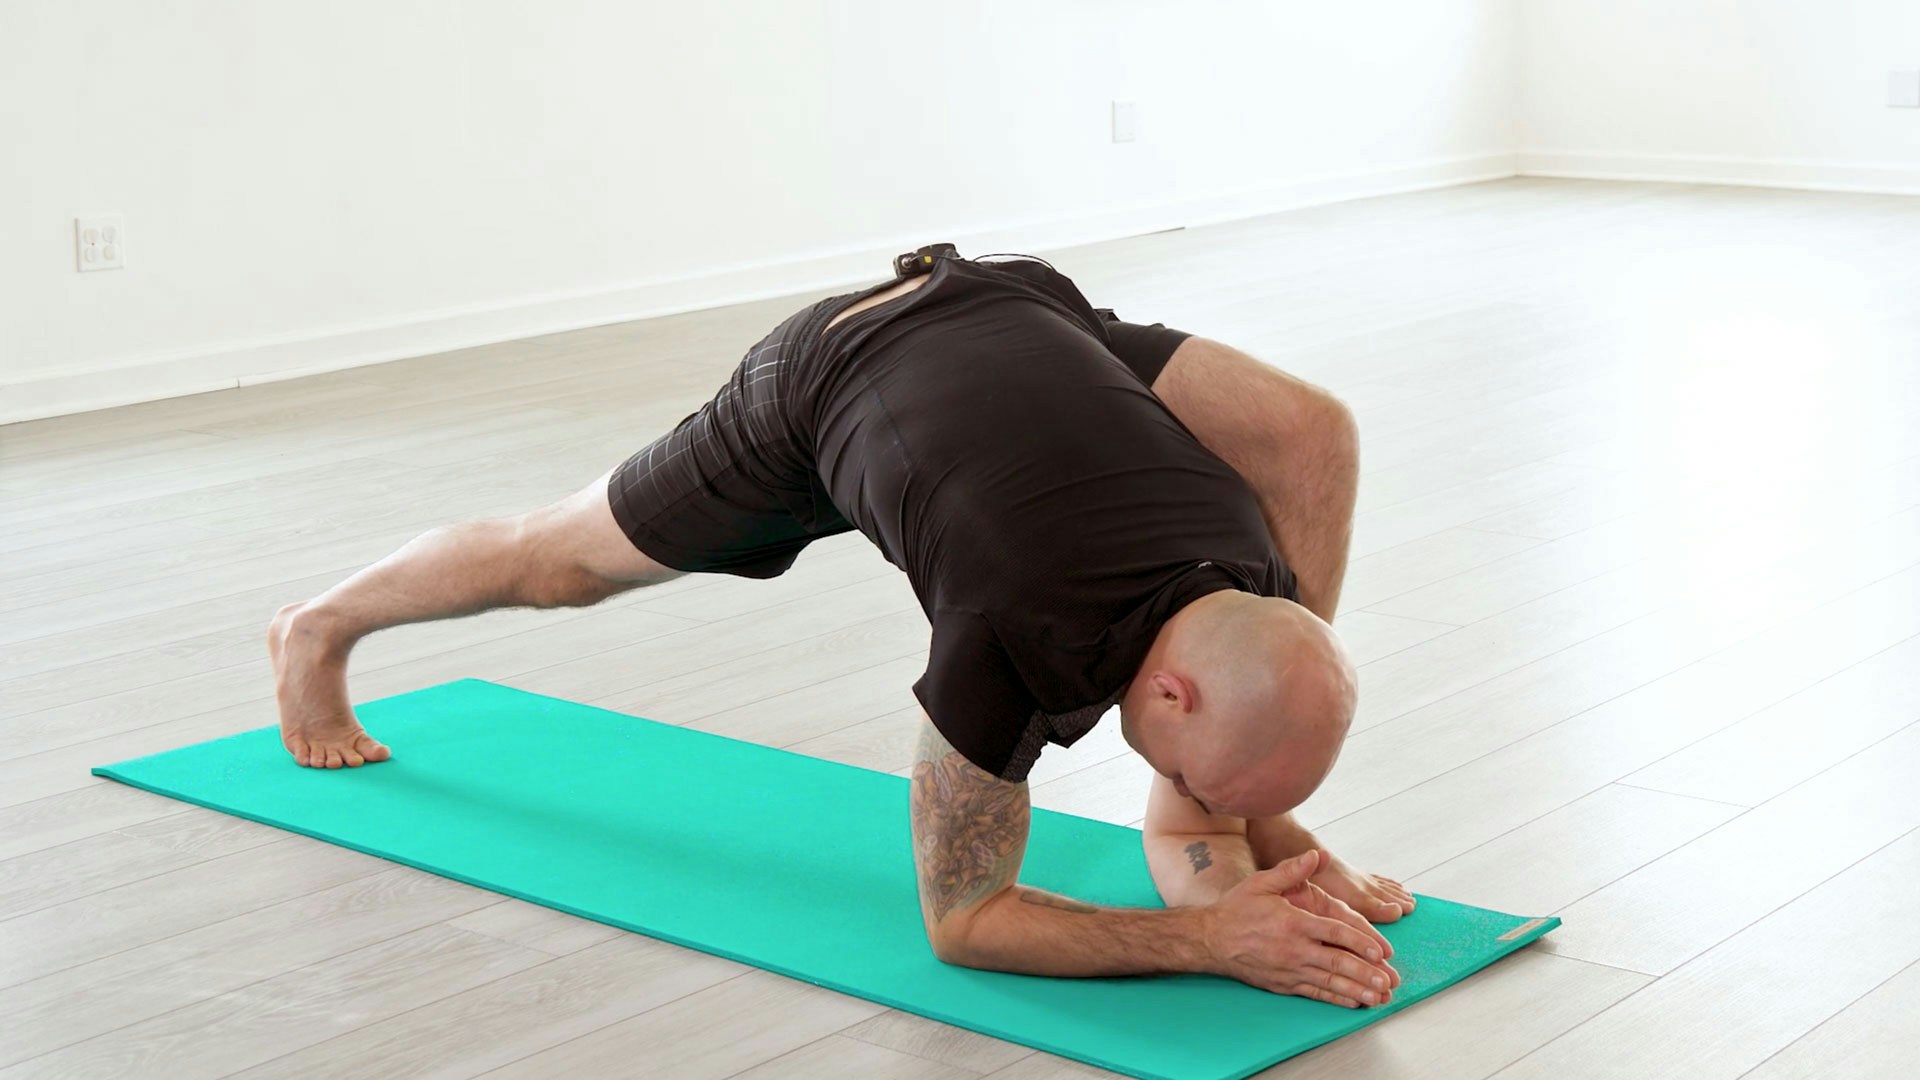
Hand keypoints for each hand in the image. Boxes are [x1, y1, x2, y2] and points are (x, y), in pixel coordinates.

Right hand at [1201, 850, 1400, 1006]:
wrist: (1210, 940)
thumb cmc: (1236, 909)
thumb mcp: (1262, 883)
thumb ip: (1292, 870)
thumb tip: (1318, 855)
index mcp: (1293, 923)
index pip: (1335, 933)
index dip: (1361, 942)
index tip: (1381, 951)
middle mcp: (1294, 950)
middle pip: (1338, 963)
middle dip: (1366, 973)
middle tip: (1388, 980)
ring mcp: (1289, 970)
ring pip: (1330, 982)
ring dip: (1357, 990)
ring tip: (1379, 996)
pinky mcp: (1283, 984)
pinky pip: (1315, 993)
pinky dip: (1336, 998)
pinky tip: (1353, 1002)